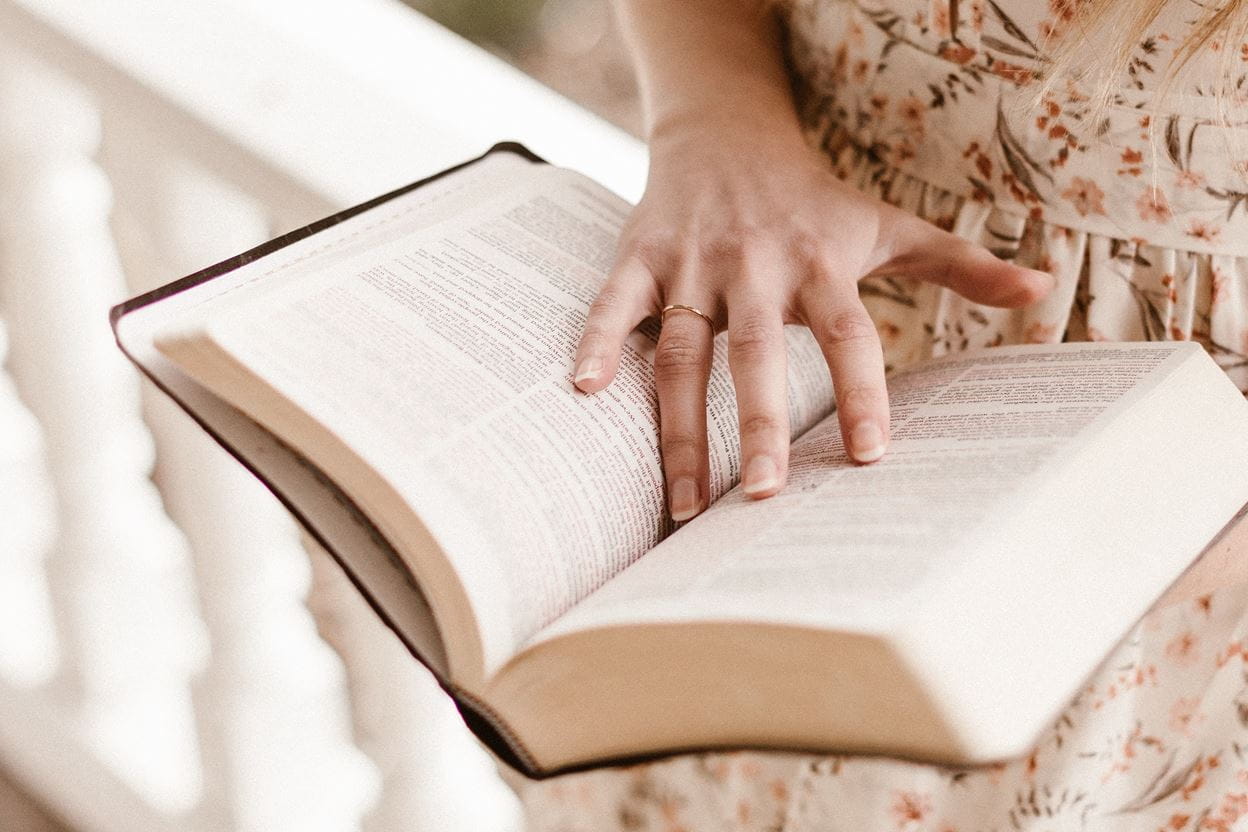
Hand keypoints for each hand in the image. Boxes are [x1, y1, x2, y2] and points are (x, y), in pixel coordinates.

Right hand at [572, 116, 1053, 520]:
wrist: (728, 131)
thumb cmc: (814, 198)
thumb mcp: (887, 224)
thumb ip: (960, 262)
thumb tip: (1040, 290)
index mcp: (820, 262)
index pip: (849, 333)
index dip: (863, 392)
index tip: (870, 458)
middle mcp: (756, 265)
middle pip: (757, 352)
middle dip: (758, 425)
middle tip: (763, 499)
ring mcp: (692, 260)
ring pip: (682, 350)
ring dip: (678, 426)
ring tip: (685, 503)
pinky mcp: (641, 254)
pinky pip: (615, 303)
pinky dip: (596, 341)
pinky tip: (583, 392)